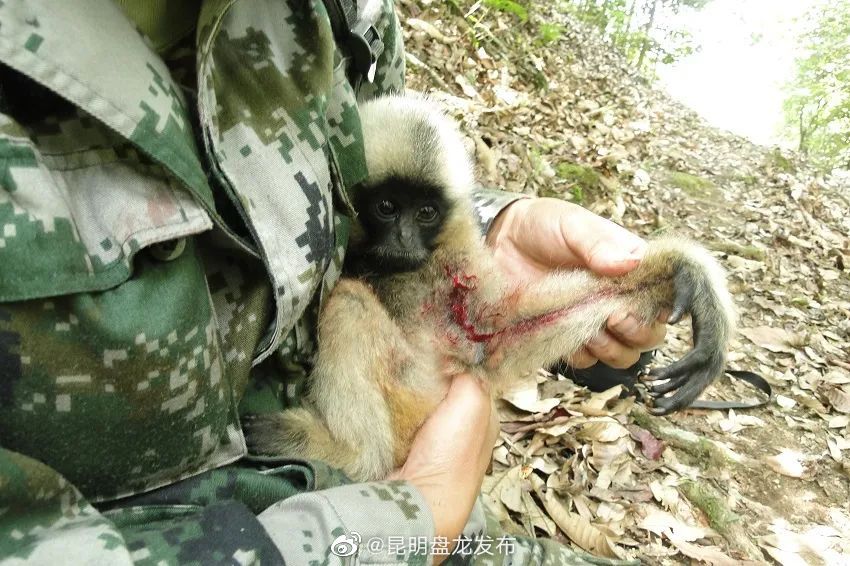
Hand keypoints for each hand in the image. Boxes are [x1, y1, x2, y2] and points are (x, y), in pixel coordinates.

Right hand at [388, 374, 498, 563]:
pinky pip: (402, 419)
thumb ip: (469, 375)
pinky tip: (388, 397)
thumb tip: (453, 355)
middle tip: (410, 356)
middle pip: (445, 389)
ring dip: (410, 391)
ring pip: (423, 403)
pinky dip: (396, 409)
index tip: (436, 343)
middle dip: (429, 374)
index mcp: (485, 416)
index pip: (472, 377)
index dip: (456, 360)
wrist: (418, 502)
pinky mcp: (409, 451)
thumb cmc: (451, 455)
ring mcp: (435, 442)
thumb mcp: (472, 403)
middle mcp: (464, 429)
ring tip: (395, 371)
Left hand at [485, 197, 666, 368]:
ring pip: (624, 355)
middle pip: (651, 335)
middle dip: (638, 331)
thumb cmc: (543, 225)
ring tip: (588, 325)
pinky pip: (586, 362)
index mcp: (633, 270)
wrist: (500, 241)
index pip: (665, 298)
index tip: (637, 304)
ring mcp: (595, 323)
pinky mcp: (568, 339)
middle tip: (613, 316)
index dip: (661, 308)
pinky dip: (579, 353)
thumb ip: (598, 242)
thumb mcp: (572, 225)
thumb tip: (630, 264)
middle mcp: (620, 300)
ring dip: (610, 347)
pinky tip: (563, 330)